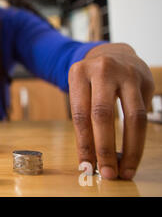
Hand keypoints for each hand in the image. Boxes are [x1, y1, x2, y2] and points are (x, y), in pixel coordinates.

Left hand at [68, 43, 154, 179]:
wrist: (113, 53)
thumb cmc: (91, 80)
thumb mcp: (79, 91)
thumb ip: (83, 120)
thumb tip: (89, 159)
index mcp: (79, 73)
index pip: (80, 114)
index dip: (84, 143)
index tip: (86, 165)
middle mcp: (103, 70)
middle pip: (103, 115)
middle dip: (105, 148)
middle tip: (106, 172)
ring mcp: (127, 73)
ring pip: (133, 117)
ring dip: (130, 149)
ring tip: (125, 170)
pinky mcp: (146, 81)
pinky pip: (144, 114)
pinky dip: (138, 137)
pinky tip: (133, 152)